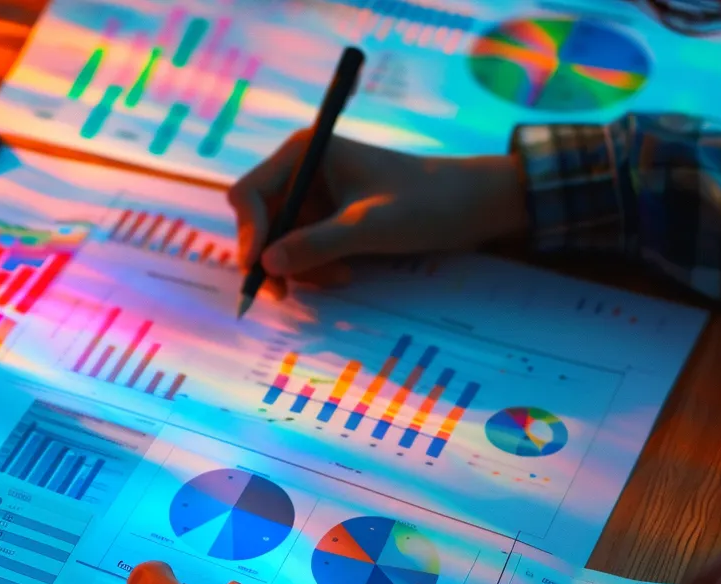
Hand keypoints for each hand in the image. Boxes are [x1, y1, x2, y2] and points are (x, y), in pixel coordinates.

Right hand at [230, 131, 528, 296]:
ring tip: (341, 276)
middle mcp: (302, 171)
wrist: (473, 207)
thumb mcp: (369, 226)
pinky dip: (318, 268)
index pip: (249, 194)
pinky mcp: (329, 220)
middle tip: (288, 293)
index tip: (259, 270)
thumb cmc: (425, 203)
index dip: (247, 233)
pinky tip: (346, 272)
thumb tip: (267, 263)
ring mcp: (315, 197)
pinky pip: (304, 251)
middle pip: (260, 222)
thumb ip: (317, 244)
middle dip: (275, 257)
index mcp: (305, 153)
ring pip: (280, 244)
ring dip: (302, 268)